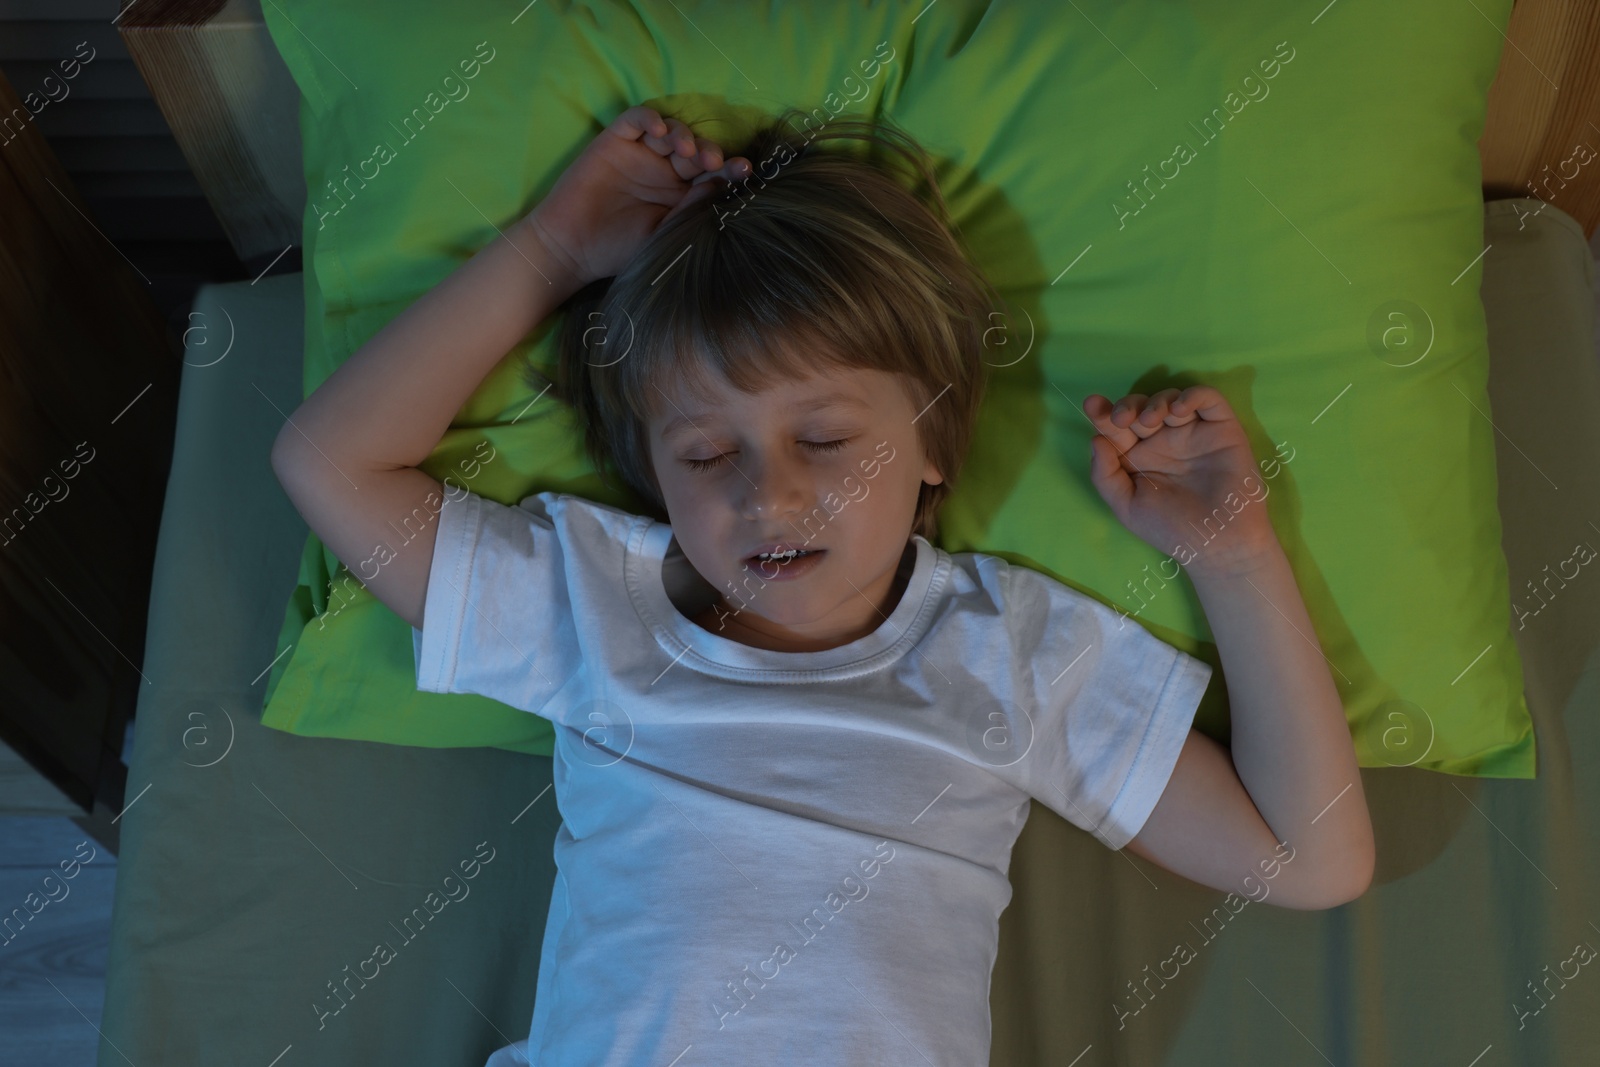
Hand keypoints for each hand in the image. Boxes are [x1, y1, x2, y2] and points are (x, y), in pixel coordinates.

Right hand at [527, 105, 751, 287]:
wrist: (571, 249)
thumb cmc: (620, 249)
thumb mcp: (664, 233)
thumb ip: (690, 207)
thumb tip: (719, 181)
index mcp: (681, 196)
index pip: (712, 175)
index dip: (730, 169)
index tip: (744, 170)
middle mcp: (664, 172)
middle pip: (696, 149)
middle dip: (708, 152)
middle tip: (713, 163)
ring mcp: (640, 154)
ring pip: (671, 130)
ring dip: (683, 135)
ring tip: (686, 151)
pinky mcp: (615, 142)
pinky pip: (637, 119)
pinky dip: (650, 118)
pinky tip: (659, 131)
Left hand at [1084, 385, 1278, 576]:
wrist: (1218, 542)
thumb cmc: (1171, 528)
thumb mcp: (1127, 506)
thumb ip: (1105, 475)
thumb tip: (1095, 439)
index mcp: (1137, 457)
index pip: (1116, 428)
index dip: (1102, 413)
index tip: (1092, 405)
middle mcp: (1163, 440)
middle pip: (1140, 408)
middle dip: (1127, 405)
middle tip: (1122, 419)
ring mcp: (1192, 432)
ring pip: (1169, 399)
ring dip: (1155, 402)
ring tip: (1150, 421)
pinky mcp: (1221, 428)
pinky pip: (1207, 399)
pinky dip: (1192, 395)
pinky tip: (1178, 411)